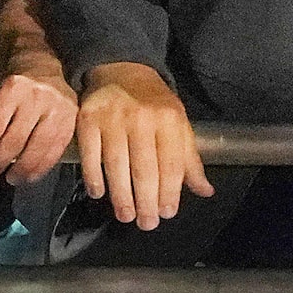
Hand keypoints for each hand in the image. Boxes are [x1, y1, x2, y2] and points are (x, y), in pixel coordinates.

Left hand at [0, 66, 77, 185]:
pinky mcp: (72, 120)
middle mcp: (37, 98)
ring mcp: (57, 109)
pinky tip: (30, 175)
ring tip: (9, 179)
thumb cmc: (16, 83)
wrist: (44, 67)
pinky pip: (56, 149)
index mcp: (14, 89)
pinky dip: (42, 166)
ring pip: (37, 148)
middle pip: (15, 141)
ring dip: (20, 170)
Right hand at [76, 61, 210, 229]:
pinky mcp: (87, 119)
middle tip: (146, 224)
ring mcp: (112, 119)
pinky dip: (94, 176)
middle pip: (143, 167)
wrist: (121, 69)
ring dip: (121, 195)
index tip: (167, 213)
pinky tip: (99, 193)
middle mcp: (141, 118)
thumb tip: (204, 191)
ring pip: (117, 164)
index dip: (169, 191)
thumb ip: (189, 158)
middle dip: (146, 200)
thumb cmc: (153, 103)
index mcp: (169, 119)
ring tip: (125, 216)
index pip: (171, 163)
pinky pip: (90, 154)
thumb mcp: (178, 124)